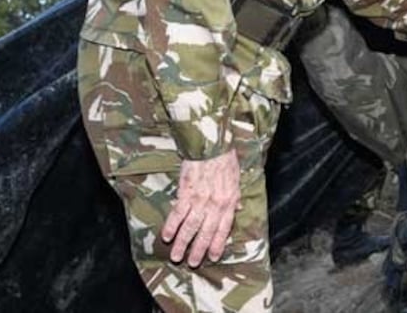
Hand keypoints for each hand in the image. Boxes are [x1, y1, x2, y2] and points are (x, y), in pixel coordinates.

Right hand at [162, 150, 240, 266]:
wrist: (212, 144)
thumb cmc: (225, 159)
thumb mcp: (237, 179)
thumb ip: (236, 196)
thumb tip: (240, 209)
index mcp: (229, 201)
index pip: (224, 229)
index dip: (218, 244)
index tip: (213, 257)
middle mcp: (215, 204)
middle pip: (206, 232)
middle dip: (198, 250)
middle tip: (192, 263)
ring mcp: (200, 200)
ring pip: (190, 227)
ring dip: (183, 243)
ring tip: (176, 256)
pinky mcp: (186, 192)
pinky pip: (177, 214)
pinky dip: (171, 226)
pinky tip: (166, 236)